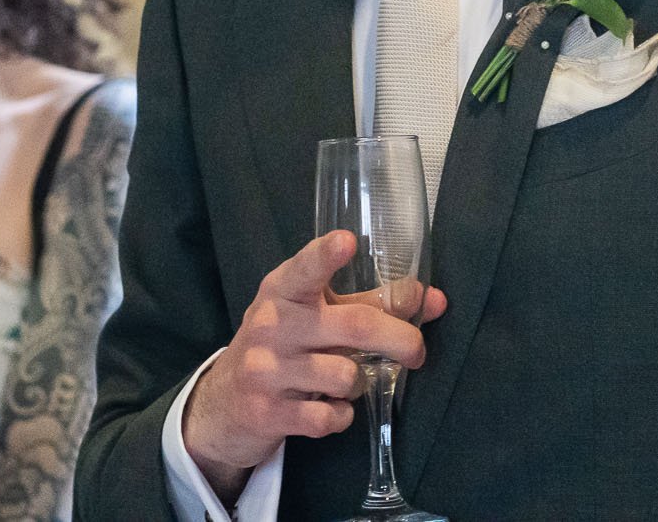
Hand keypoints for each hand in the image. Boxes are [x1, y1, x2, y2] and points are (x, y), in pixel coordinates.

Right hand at [182, 230, 446, 498]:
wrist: (223, 403)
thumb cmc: (283, 345)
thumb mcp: (314, 313)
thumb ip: (372, 302)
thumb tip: (434, 299)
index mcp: (283, 290)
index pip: (306, 269)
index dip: (326, 255)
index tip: (347, 240)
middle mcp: (271, 325)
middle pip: (354, 326)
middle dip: (400, 339)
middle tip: (417, 352)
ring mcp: (264, 370)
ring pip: (346, 376)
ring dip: (361, 383)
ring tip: (348, 381)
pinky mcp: (266, 413)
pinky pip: (328, 417)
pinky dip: (341, 416)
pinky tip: (330, 409)